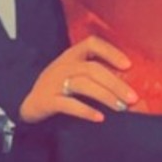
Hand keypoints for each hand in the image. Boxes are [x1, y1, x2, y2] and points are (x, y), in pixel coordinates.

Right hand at [18, 37, 137, 123]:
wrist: (29, 103)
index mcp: (71, 55)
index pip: (92, 44)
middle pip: (93, 69)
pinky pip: (69, 104)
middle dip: (115, 83)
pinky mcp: (48, 101)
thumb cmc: (58, 87)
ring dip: (105, 96)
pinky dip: (85, 111)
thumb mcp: (73, 72)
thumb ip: (95, 74)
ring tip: (121, 107)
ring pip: (83, 85)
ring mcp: (54, 83)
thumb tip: (128, 85)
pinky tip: (100, 117)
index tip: (128, 66)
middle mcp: (63, 66)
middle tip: (133, 97)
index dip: (111, 52)